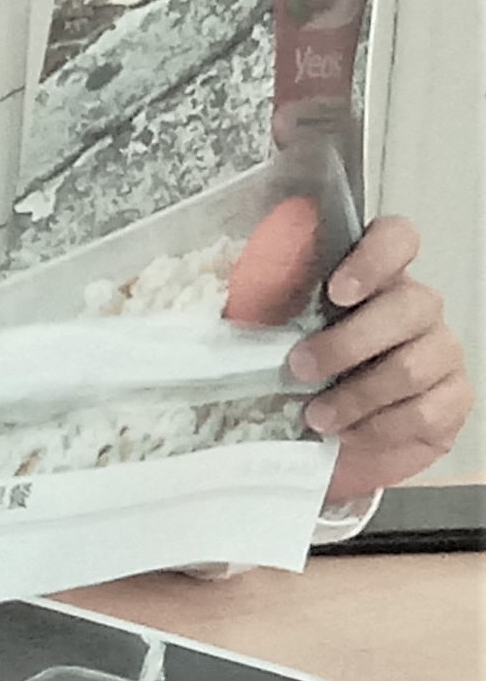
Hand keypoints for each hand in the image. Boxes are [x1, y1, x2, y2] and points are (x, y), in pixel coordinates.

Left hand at [291, 214, 471, 504]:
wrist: (325, 442)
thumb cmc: (299, 378)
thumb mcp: (269, 334)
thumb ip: (263, 302)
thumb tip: (229, 284)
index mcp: (372, 279)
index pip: (397, 238)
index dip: (375, 257)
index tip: (337, 291)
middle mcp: (415, 309)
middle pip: (411, 305)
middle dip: (348, 342)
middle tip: (300, 367)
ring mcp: (440, 353)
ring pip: (414, 365)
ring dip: (356, 395)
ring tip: (316, 415)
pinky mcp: (452, 400)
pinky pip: (424, 411)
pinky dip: (377, 427)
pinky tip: (348, 432)